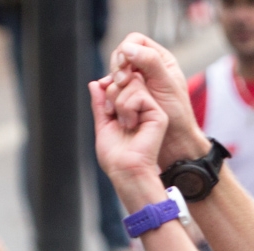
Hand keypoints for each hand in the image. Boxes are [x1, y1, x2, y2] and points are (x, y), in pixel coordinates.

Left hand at [91, 76, 167, 210]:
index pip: (120, 83)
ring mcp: (152, 109)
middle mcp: (143, 107)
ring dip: (120, 103)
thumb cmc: (114, 155)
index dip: (109, 86)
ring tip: (123, 123)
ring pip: (132, 83)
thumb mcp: (102, 124)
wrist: (124, 169)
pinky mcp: (158, 114)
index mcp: (131, 109)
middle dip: (112, 93)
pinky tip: (131, 124)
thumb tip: (95, 83)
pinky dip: (128, 107)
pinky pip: (140, 94)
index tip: (106, 108)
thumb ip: (100, 103)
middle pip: (126, 78)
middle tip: (112, 114)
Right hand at [109, 34, 210, 167]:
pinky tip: (111, 104)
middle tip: (121, 82)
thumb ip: (150, 62)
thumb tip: (128, 47)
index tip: (123, 66)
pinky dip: (109, 95)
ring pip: (115, 73)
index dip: (125, 49)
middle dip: (117, 67)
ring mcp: (136, 84)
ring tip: (119, 94)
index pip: (135, 41)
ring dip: (113, 83)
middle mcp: (147, 69)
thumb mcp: (165, 84)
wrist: (174, 143)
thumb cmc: (177, 115)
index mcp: (160, 60)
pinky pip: (112, 90)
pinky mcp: (128, 98)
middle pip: (121, 55)